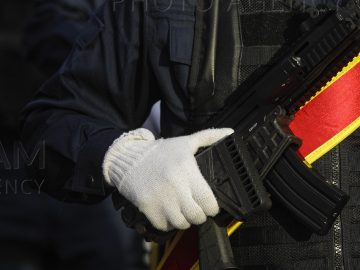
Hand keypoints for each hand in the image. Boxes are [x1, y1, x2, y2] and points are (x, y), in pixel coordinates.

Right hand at [103, 127, 232, 230]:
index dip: (213, 207)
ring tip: (183, 210)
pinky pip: (164, 226)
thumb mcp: (186, 142)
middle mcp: (175, 187)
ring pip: (182, 224)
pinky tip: (169, 211)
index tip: (210, 204)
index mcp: (187, 171)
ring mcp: (160, 199)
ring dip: (185, 220)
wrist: (129, 158)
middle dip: (200, 214)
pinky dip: (168, 223)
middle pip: (196, 216)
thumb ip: (209, 137)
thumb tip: (230, 132)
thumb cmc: (160, 152)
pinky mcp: (147, 208)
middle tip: (197, 207)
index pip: (208, 202)